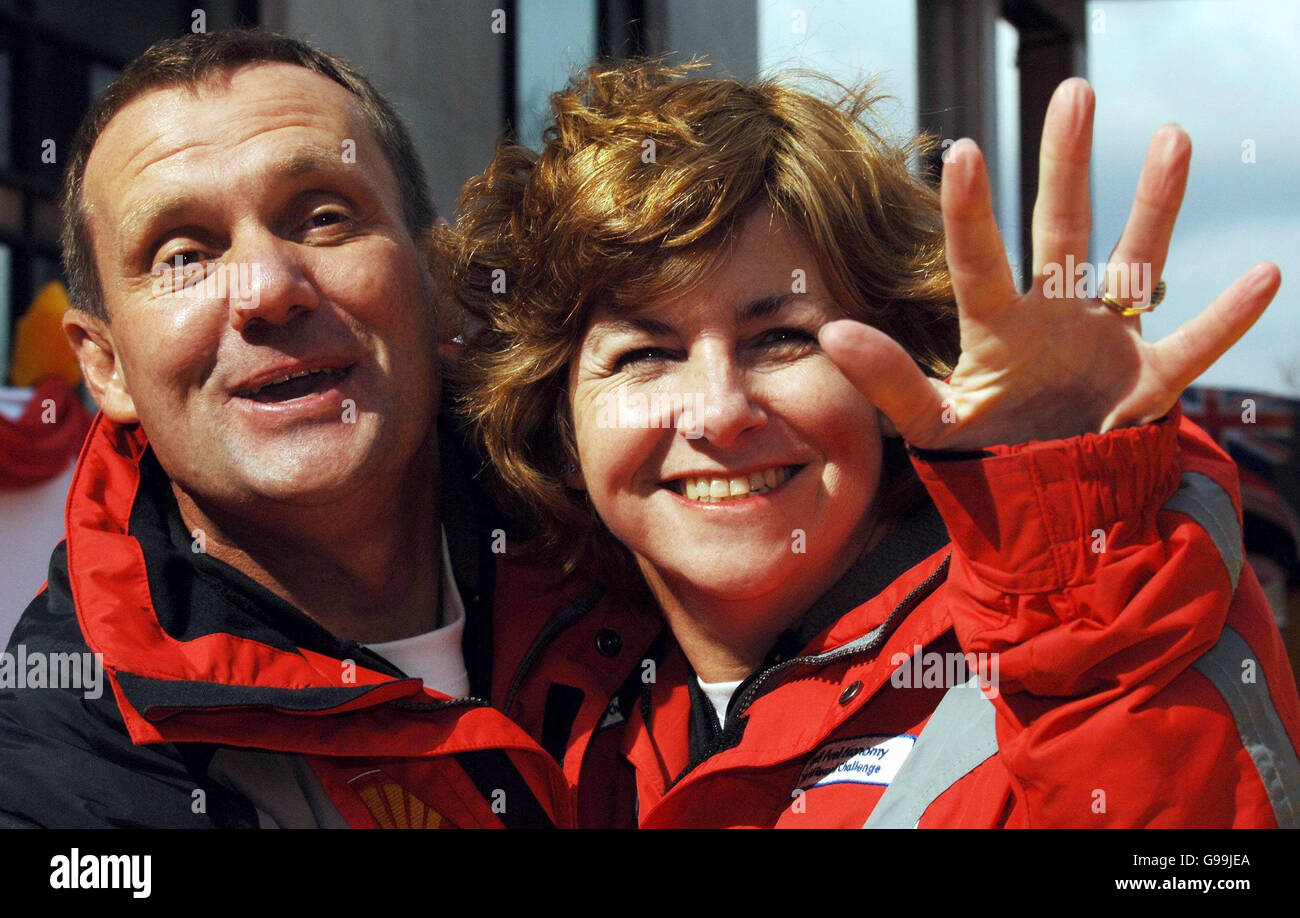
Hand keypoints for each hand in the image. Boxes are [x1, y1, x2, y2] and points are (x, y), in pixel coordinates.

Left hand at [819, 78, 1280, 449]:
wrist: (1041, 500)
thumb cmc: (982, 455)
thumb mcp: (930, 423)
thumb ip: (887, 380)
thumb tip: (828, 334)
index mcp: (997, 328)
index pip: (978, 260)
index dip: (971, 212)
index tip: (965, 152)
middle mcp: (1052, 317)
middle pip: (1060, 230)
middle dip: (1065, 165)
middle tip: (1072, 92)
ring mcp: (1105, 341)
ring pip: (1134, 258)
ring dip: (1154, 203)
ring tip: (1171, 137)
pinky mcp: (1148, 381)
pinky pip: (1194, 345)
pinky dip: (1227, 319)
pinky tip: (1266, 275)